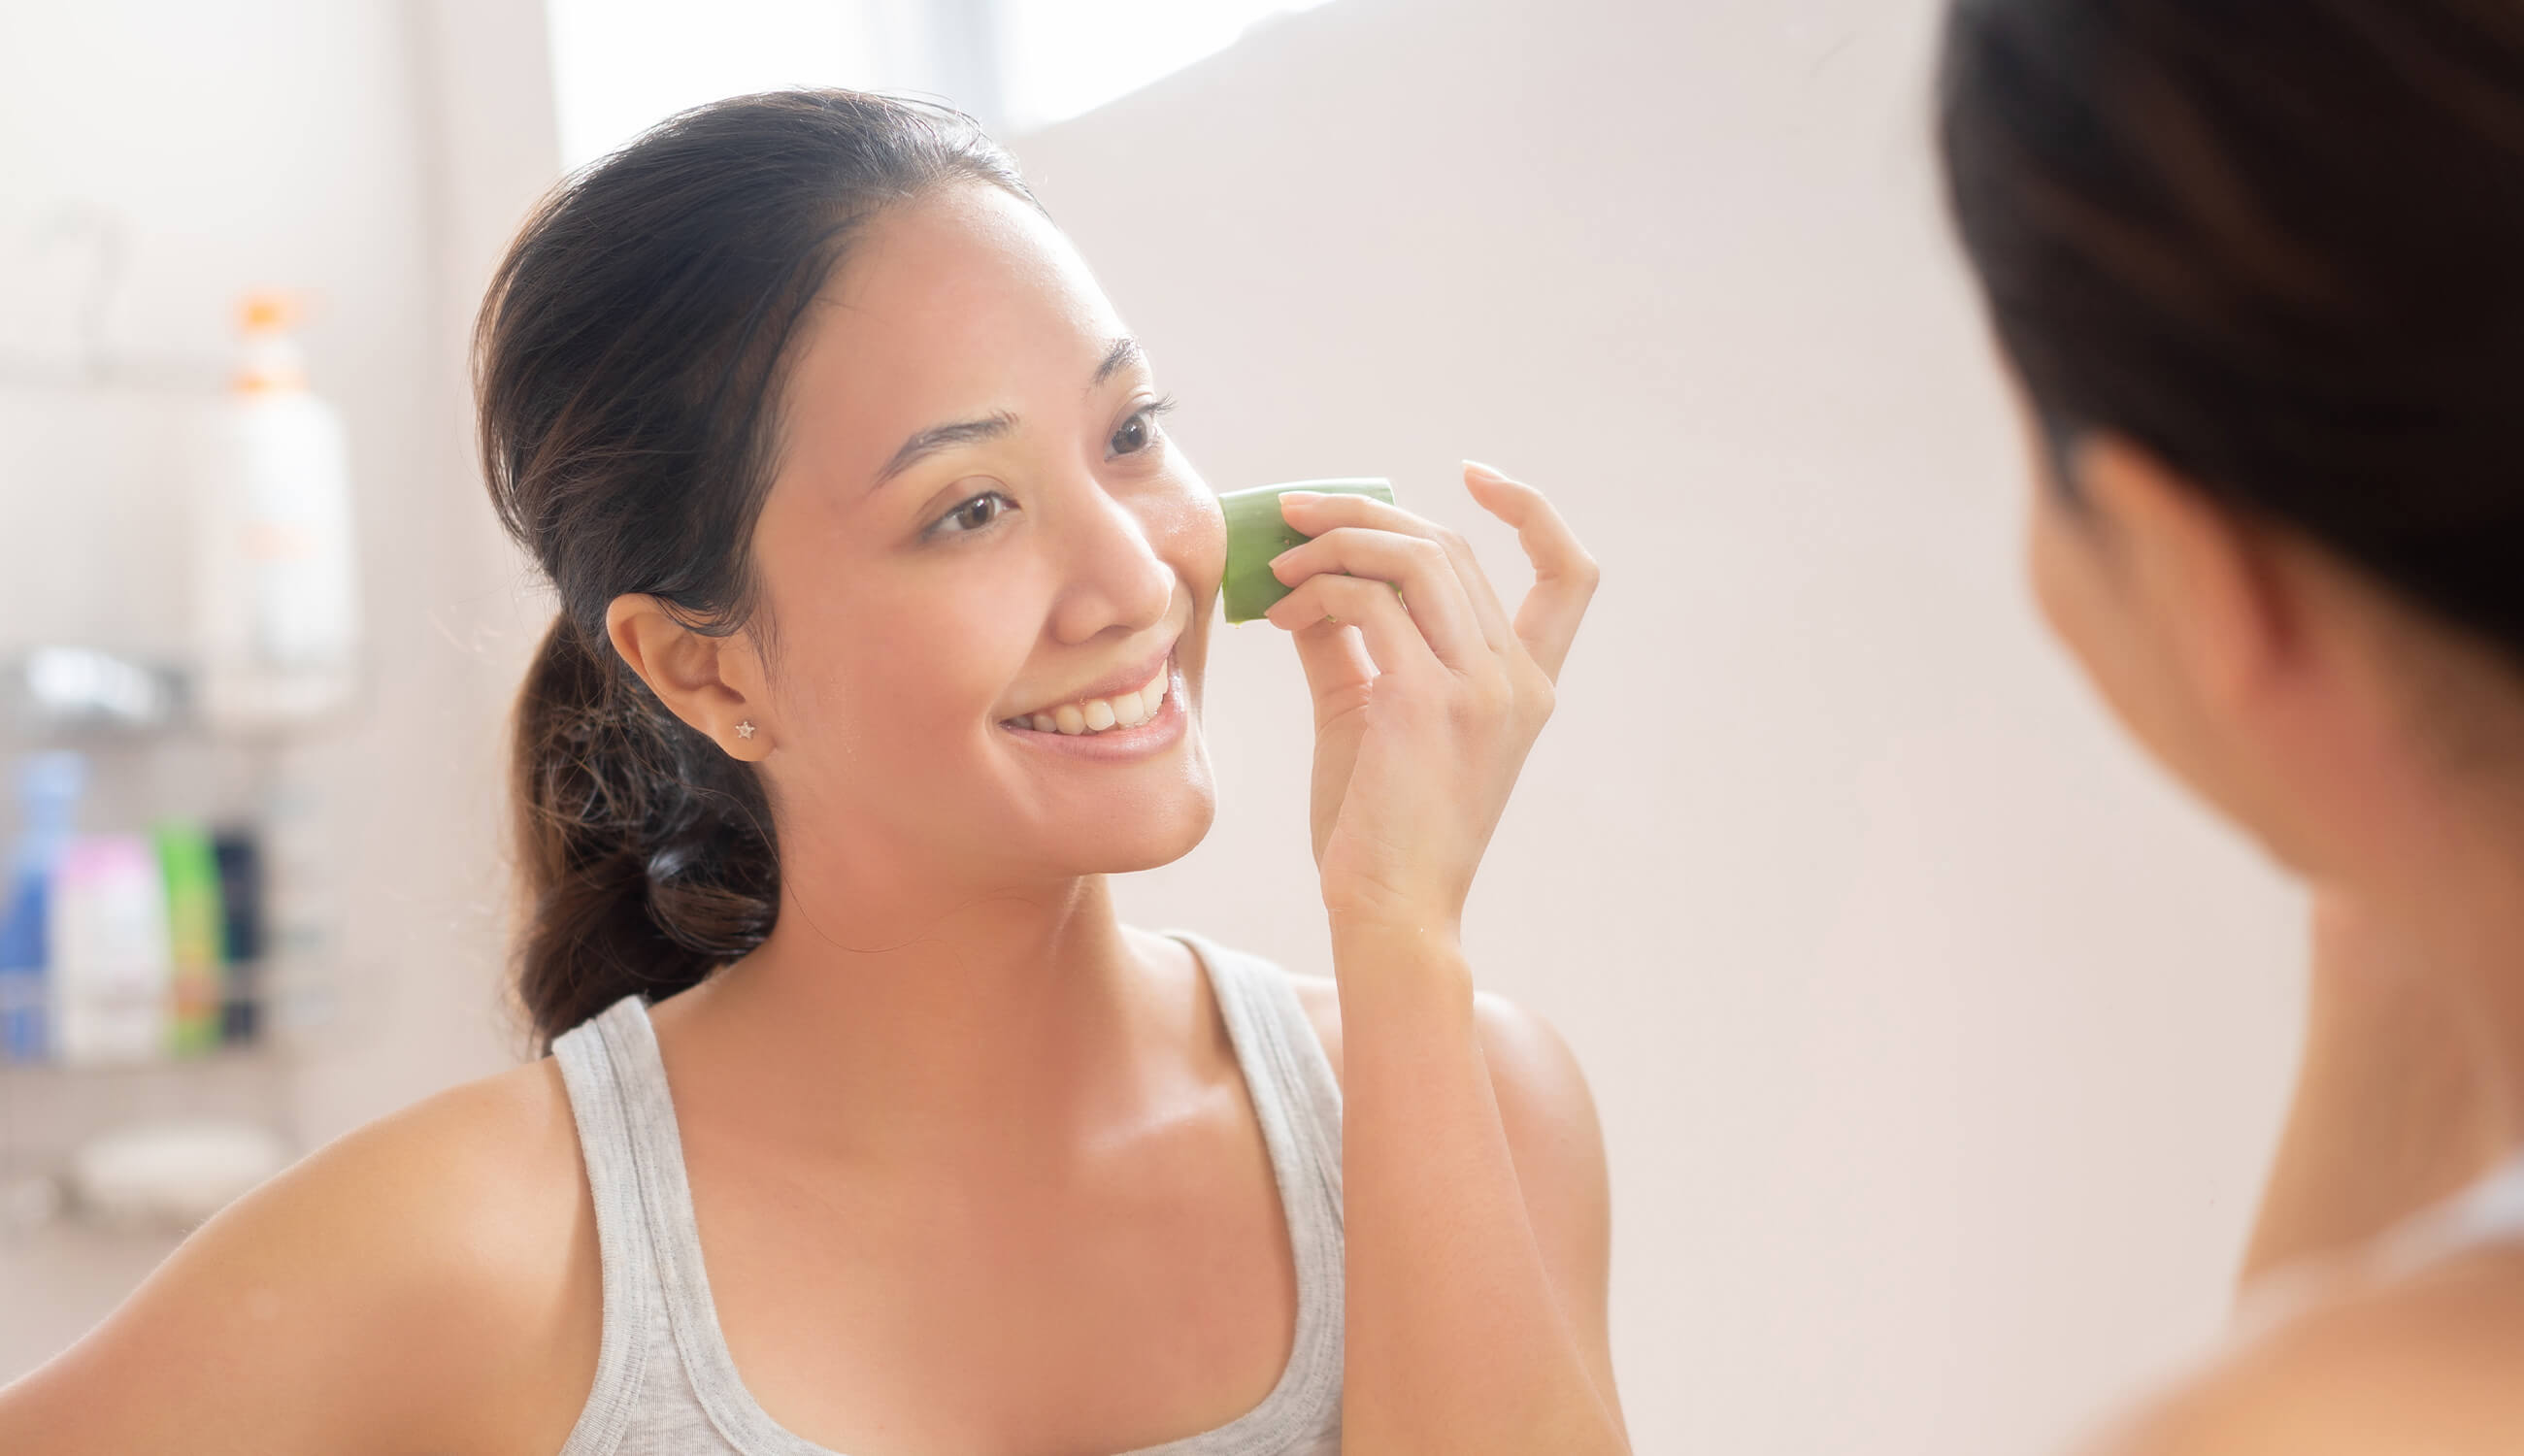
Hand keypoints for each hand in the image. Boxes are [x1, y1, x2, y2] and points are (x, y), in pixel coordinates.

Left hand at [1261, 461, 1598, 934]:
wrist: (1387, 911)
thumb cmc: (1378, 827)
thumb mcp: (1371, 714)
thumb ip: (1353, 640)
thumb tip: (1310, 575)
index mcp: (1528, 686)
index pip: (1570, 576)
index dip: (1533, 512)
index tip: (1476, 475)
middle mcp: (1519, 681)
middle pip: (1453, 548)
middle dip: (1370, 515)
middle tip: (1299, 517)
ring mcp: (1481, 688)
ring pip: (1415, 559)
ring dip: (1338, 544)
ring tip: (1282, 565)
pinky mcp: (1427, 700)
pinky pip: (1369, 602)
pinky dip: (1319, 591)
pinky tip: (1281, 616)